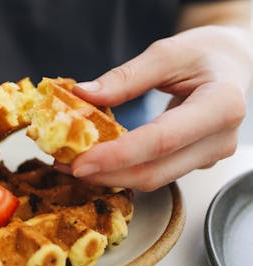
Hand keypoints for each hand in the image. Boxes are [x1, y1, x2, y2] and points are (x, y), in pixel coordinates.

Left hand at [66, 25, 250, 190]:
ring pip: (154, 179)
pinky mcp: (195, 161)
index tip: (79, 162)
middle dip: (106, 173)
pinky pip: (156, 172)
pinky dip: (124, 170)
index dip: (116, 155)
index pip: (161, 141)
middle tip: (65, 166)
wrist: (233, 64)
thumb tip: (83, 94)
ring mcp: (209, 156)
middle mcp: (219, 140)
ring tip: (74, 164)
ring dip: (111, 176)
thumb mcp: (168, 53)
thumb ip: (126, 77)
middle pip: (155, 171)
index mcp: (221, 106)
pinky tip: (99, 161)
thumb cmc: (207, 53)